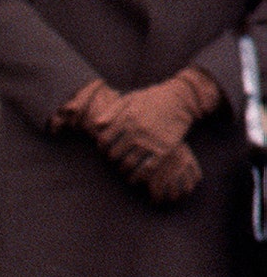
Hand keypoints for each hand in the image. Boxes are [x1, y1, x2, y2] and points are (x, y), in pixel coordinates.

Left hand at [57, 71, 213, 202]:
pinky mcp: (164, 150)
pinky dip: (138, 176)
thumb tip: (97, 125)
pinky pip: (147, 169)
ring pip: (128, 164)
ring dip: (123, 169)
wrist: (180, 99)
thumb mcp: (130, 98)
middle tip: (116, 159)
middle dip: (113, 158)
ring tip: (124, 169)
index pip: (104, 141)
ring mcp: (150, 141)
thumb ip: (112, 111)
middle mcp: (137, 130)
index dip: (102, 147)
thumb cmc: (151, 98)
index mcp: (126, 118)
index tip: (105, 149)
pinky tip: (135, 178)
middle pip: (114, 154)